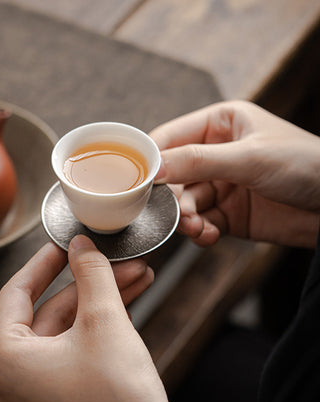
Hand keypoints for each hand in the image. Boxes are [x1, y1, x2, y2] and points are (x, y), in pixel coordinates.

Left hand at [0, 235, 172, 401]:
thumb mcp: (104, 321)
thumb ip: (91, 274)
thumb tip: (81, 245)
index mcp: (9, 358)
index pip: (17, 292)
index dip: (44, 262)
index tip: (63, 243)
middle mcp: (19, 375)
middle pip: (53, 307)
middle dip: (90, 279)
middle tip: (114, 258)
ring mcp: (43, 385)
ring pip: (72, 324)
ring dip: (104, 296)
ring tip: (135, 274)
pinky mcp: (66, 390)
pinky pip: (80, 343)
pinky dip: (104, 319)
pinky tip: (130, 296)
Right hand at [151, 100, 319, 247]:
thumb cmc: (305, 164)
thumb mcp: (249, 157)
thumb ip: (198, 162)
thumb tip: (154, 167)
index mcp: (219, 125)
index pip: (170, 138)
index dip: (152, 158)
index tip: (138, 181)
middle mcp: (215, 154)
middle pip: (173, 175)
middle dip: (173, 197)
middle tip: (176, 213)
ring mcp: (220, 184)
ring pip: (185, 202)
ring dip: (186, 217)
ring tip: (196, 227)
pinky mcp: (226, 213)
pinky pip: (201, 222)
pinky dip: (200, 231)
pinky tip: (208, 235)